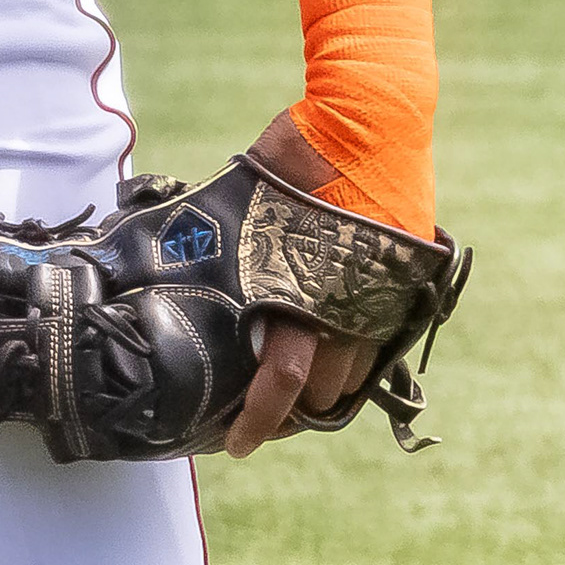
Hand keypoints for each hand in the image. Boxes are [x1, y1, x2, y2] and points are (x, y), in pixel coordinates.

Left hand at [223, 108, 374, 458]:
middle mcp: (345, 307)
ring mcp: (381, 299)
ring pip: (355, 376)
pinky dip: (354, 353)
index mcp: (296, 291)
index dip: (256, 423)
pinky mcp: (404, 285)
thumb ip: (222, 258)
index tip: (235, 446)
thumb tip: (160, 277)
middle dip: (291, 413)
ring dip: (325, 387)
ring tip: (294, 390)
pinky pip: (378, 340)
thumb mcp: (243, 210)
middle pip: (322, 395)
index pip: (279, 384)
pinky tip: (328, 350)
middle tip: (259, 415)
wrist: (367, 118)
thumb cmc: (294, 157)